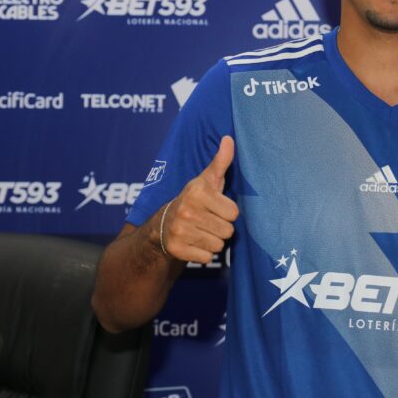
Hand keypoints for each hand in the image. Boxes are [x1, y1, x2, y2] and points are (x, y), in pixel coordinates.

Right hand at [157, 136, 238, 263]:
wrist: (162, 226)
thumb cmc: (194, 200)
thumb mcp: (207, 180)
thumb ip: (221, 161)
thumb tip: (229, 138)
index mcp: (197, 191)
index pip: (234, 213)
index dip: (227, 212)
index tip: (215, 208)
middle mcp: (187, 209)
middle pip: (228, 230)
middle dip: (221, 228)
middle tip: (207, 222)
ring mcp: (179, 230)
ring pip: (218, 245)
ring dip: (213, 241)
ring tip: (200, 231)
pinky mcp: (175, 249)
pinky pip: (207, 258)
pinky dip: (203, 254)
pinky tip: (193, 243)